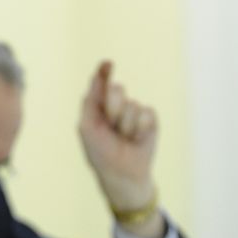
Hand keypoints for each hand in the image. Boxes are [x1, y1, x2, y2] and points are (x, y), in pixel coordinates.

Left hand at [78, 61, 162, 235]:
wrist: (121, 174)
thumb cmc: (100, 153)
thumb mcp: (88, 127)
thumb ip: (90, 101)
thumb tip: (96, 78)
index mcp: (99, 106)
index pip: (102, 83)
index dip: (104, 72)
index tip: (108, 64)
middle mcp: (118, 105)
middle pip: (117, 90)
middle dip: (112, 110)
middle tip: (110, 128)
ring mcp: (134, 112)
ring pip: (131, 105)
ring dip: (125, 126)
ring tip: (123, 139)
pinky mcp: (150, 120)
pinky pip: (146, 113)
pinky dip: (139, 129)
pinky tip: (136, 139)